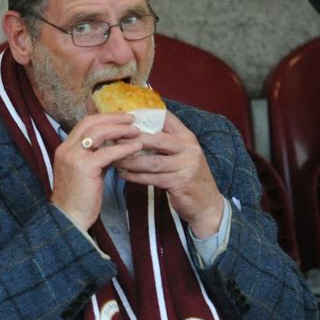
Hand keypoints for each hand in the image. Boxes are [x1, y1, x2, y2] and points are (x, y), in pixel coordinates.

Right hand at [51, 113, 141, 230]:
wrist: (69, 218)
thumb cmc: (78, 199)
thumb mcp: (84, 172)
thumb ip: (95, 157)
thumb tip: (114, 148)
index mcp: (65, 148)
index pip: (85, 123)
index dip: (104, 117)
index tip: (121, 117)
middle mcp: (67, 149)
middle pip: (91, 123)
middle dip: (113, 118)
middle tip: (132, 118)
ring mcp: (74, 157)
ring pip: (99, 133)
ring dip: (120, 129)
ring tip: (136, 131)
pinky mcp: (85, 167)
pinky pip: (108, 152)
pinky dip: (124, 148)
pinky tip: (136, 147)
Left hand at [116, 111, 223, 237]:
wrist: (206, 203)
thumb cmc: (187, 177)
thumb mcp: (182, 155)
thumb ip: (165, 143)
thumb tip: (136, 132)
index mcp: (187, 137)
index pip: (166, 118)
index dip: (145, 116)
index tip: (125, 119)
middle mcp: (189, 148)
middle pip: (156, 139)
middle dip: (132, 140)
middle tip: (113, 141)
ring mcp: (187, 165)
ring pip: (152, 161)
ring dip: (130, 161)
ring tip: (114, 160)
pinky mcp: (180, 182)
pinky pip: (152, 178)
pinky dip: (136, 177)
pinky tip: (124, 175)